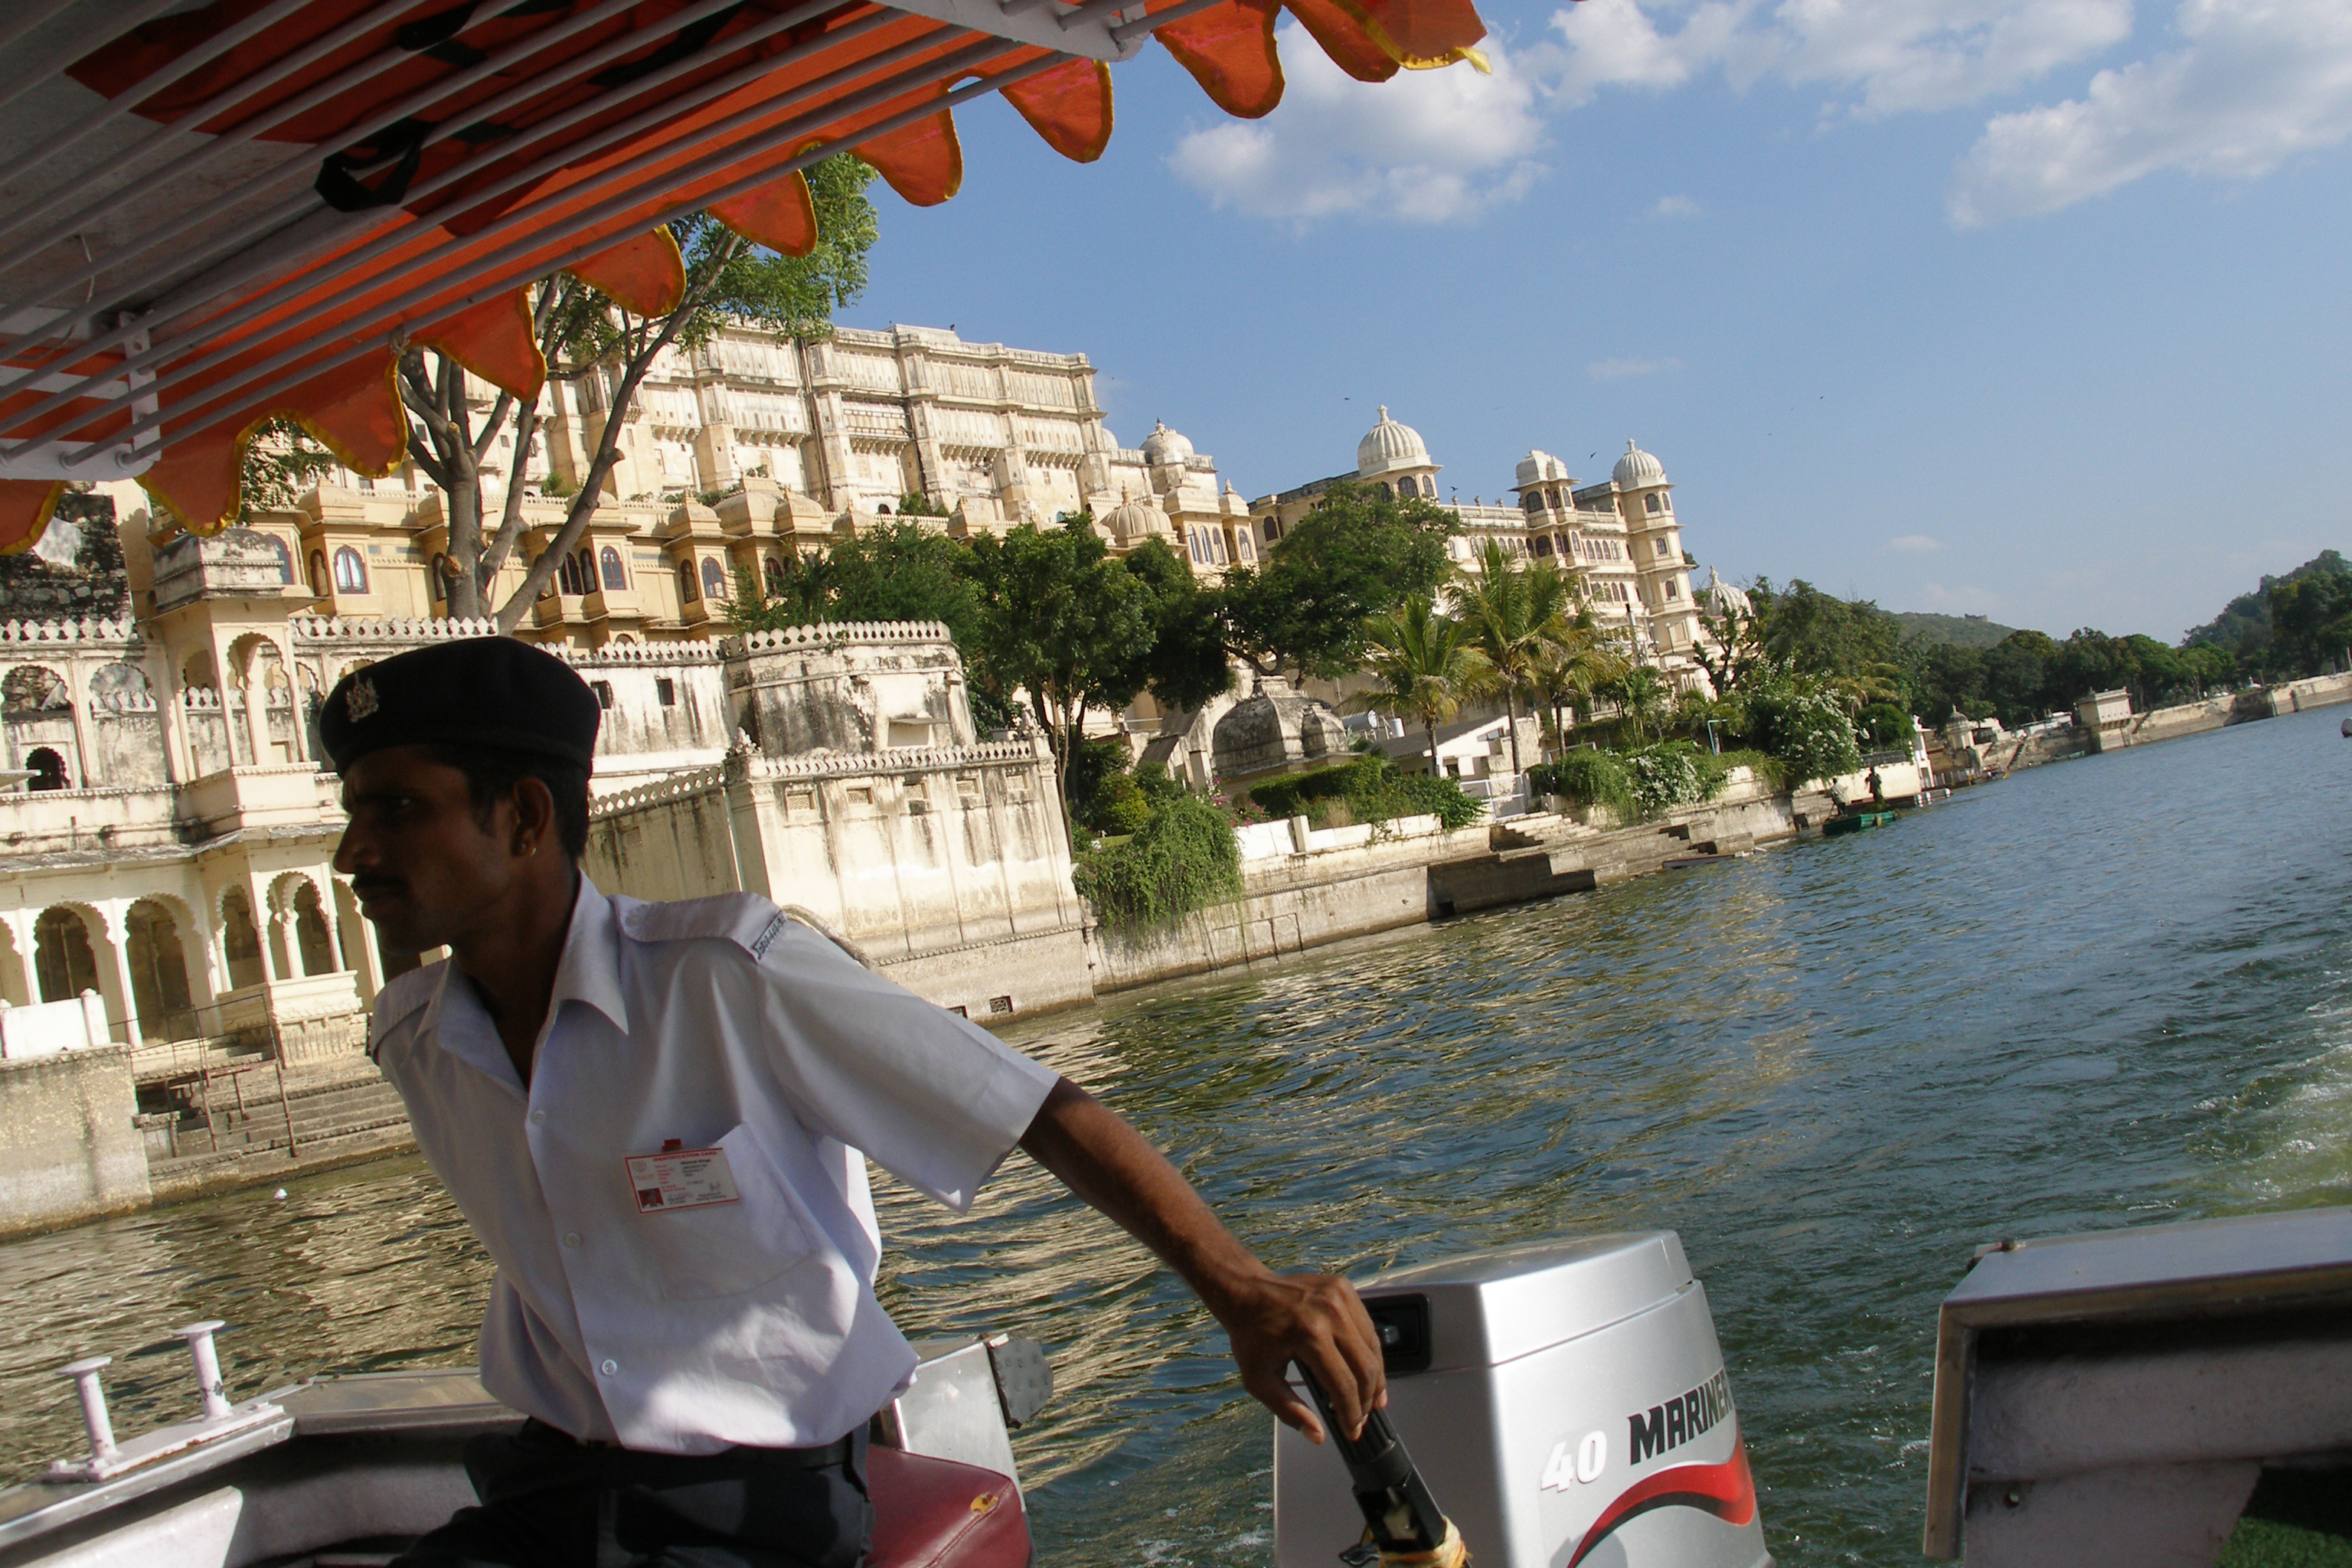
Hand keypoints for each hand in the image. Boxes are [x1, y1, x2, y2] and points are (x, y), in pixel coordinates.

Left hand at [1216, 1269, 1387, 1444]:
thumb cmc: (1251, 1335)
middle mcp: (1329, 1312)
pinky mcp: (1343, 1288)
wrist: (1247, 1292)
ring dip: (1375, 1377)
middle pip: (1366, 1367)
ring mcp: (1339, 1296)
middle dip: (1367, 1400)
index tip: (1352, 1431)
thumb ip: (1288, 1410)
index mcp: (1309, 1335)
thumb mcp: (1259, 1380)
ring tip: (1371, 1398)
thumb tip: (1317, 1436)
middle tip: (1362, 1417)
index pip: (1344, 1384)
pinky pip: (1367, 1326)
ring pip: (1373, 1346)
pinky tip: (1365, 1369)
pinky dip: (1369, 1351)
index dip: (1351, 1414)